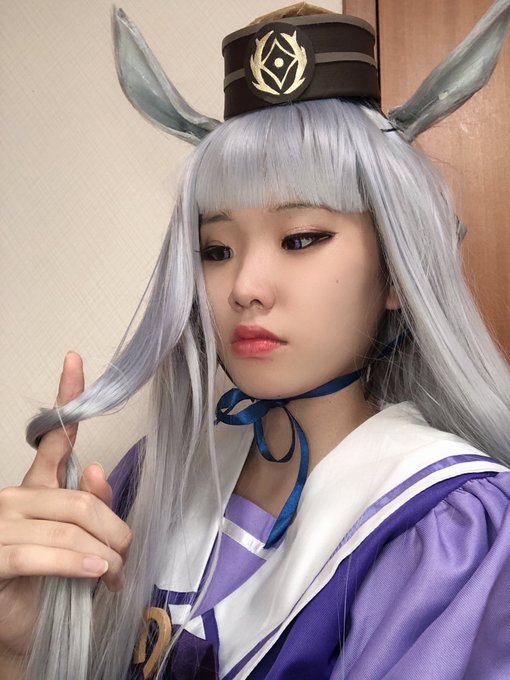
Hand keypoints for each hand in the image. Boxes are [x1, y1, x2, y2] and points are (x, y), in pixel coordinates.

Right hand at [0, 352, 131, 659]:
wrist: (23, 633)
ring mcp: (0, 525)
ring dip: (102, 550)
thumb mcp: (81, 540)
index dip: (65, 399)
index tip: (75, 361)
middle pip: (77, 495)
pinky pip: (41, 554)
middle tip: (127, 552)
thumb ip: (91, 506)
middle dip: (113, 526)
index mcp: (37, 487)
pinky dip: (73, 562)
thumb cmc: (54, 583)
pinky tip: (95, 571)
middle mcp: (15, 498)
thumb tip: (98, 469)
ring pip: (66, 522)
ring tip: (114, 571)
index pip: (53, 438)